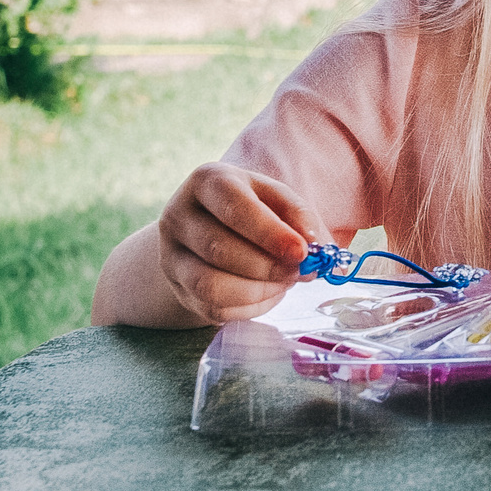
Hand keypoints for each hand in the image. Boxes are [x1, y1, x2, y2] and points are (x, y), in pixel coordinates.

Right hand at [158, 163, 329, 324]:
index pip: (233, 207)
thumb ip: (300, 217)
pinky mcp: (178, 288)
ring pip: (210, 285)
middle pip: (219, 249)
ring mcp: (171, 255)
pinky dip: (250, 307)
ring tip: (284, 282)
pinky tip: (268, 293)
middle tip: (299, 270)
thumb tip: (319, 248)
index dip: (269, 232)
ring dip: (257, 291)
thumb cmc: (252, 210)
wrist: (210, 229)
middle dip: (267, 266)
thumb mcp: (275, 198)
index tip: (301, 252)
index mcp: (207, 181)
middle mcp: (179, 216)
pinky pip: (213, 309)